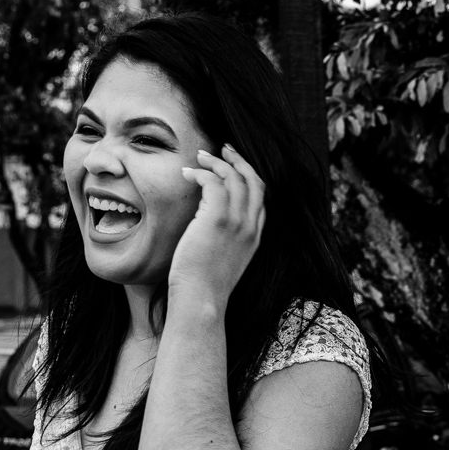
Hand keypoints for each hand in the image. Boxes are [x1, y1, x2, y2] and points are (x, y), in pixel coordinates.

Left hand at [171, 144, 265, 303]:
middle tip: (222, 149)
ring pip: (234, 177)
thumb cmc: (205, 285)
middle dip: (238, 160)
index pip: (261, 195)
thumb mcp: (224, 259)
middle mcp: (251, 226)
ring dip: (216, 162)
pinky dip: (201, 173)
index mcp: (255, 235)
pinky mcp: (217, 220)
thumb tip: (209, 222)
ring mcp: (237, 222)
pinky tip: (188, 175)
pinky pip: (214, 182)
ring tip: (199, 157)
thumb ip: (225, 238)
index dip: (248, 175)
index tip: (233, 165)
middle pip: (253, 180)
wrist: (202, 300)